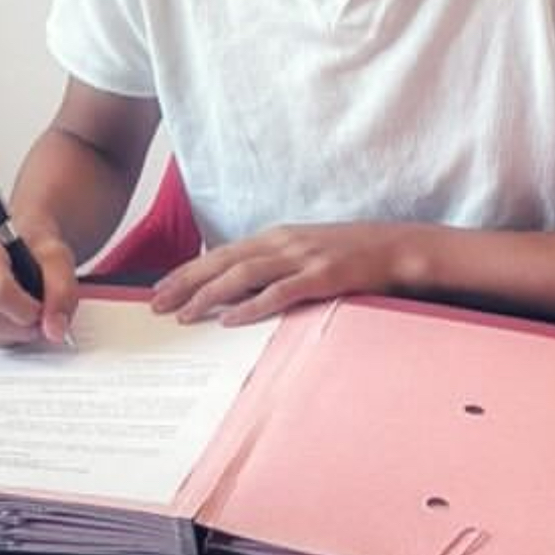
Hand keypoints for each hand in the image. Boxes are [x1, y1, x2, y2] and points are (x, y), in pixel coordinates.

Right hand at [0, 230, 78, 347]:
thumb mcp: (58, 259)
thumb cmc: (32, 250)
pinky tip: (8, 315)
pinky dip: (2, 337)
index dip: (27, 309)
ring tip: (23, 308)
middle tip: (37, 309)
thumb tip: (54, 328)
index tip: (42, 309)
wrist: (19, 250)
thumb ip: (61, 292)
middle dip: (23, 324)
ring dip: (14, 332)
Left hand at [150, 222, 420, 325]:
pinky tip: (230, 318)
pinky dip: (252, 305)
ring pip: (244, 275)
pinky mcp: (323, 275)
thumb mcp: (308, 252)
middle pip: (224, 262)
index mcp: (278, 236)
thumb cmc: (353, 254)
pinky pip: (280, 292)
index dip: (189, 271)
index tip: (160, 289)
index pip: (223, 254)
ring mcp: (303, 257)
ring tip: (183, 314)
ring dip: (209, 294)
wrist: (399, 247)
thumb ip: (277, 265)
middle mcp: (284, 242)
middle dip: (186, 283)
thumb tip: (241, 290)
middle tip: (155, 305)